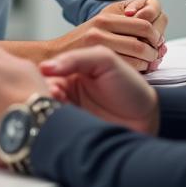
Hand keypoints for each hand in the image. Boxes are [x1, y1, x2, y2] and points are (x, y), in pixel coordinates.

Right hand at [40, 46, 158, 134]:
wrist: (145, 119)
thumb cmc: (129, 87)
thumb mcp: (105, 60)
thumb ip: (76, 58)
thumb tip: (45, 67)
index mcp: (70, 69)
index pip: (46, 69)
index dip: (43, 73)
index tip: (47, 75)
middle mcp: (64, 89)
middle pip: (40, 89)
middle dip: (43, 91)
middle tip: (55, 94)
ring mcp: (65, 109)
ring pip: (44, 107)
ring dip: (48, 106)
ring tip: (60, 104)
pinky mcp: (69, 128)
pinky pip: (53, 125)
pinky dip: (54, 122)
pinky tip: (64, 118)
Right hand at [48, 0, 167, 71]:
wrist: (55, 57)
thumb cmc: (80, 46)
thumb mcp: (100, 28)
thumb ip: (124, 27)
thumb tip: (155, 36)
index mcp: (107, 16)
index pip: (144, 21)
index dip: (156, 34)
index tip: (156, 42)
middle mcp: (103, 24)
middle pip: (144, 35)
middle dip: (154, 48)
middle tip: (154, 55)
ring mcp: (99, 39)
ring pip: (139, 50)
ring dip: (148, 61)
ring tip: (147, 64)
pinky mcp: (96, 55)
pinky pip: (129, 64)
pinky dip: (138, 70)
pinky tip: (136, 71)